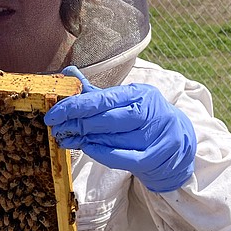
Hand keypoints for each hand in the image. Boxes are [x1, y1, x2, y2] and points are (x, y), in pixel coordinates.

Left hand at [44, 66, 195, 192]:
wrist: (178, 144)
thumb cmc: (143, 120)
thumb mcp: (123, 102)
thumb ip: (95, 91)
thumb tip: (68, 72)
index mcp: (139, 93)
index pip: (101, 99)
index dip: (73, 106)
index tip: (52, 114)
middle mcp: (149, 111)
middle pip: (104, 119)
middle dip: (76, 124)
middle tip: (56, 129)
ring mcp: (155, 135)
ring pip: (111, 139)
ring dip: (85, 140)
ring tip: (66, 139)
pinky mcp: (156, 156)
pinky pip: (123, 157)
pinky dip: (102, 154)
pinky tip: (87, 149)